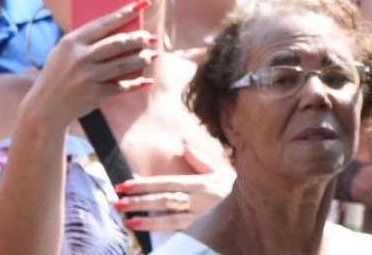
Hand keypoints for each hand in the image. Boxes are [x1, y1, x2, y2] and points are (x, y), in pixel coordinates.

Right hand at [21, 3, 155, 125]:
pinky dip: (136, 84)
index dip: (125, 13)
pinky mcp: (94, 94)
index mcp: (71, 42)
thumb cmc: (57, 75)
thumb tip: (118, 28)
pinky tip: (147, 81)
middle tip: (150, 37)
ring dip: (142, 59)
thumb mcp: (63, 53)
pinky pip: (121, 86)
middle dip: (139, 39)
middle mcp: (80, 58)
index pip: (104, 23)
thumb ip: (85, 41)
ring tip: (152, 55)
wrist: (43, 109)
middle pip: (118, 43)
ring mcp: (88, 77)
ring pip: (124, 64)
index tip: (143, 5)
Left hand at [113, 140, 231, 232]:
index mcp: (201, 183)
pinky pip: (177, 229)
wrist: (254, 206)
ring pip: (169, 216)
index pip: (167, 182)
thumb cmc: (233, 188)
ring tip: (125, 218)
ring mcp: (200, 216)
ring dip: (146, 217)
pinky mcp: (201, 230)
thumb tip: (183, 141)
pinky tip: (143, 228)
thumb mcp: (219, 171)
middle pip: (164, 199)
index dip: (144, 183)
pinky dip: (159, 228)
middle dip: (139, 200)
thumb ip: (199, 158)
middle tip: (117, 201)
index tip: (124, 184)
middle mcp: (199, 199)